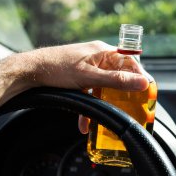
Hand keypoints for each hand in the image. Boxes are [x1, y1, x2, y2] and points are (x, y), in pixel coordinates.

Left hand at [21, 41, 148, 133]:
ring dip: (105, 103)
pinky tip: (85, 123)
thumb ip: (116, 81)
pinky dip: (90, 104)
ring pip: (105, 86)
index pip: (130, 61)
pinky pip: (92, 90)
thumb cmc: (58, 68)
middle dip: (123, 93)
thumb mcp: (89, 77)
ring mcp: (89, 66)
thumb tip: (141, 82)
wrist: (29, 71)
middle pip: (119, 75)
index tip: (146, 92)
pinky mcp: (80, 76)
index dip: (140, 76)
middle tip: (131, 108)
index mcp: (103, 51)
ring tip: (106, 118)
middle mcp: (98, 57)